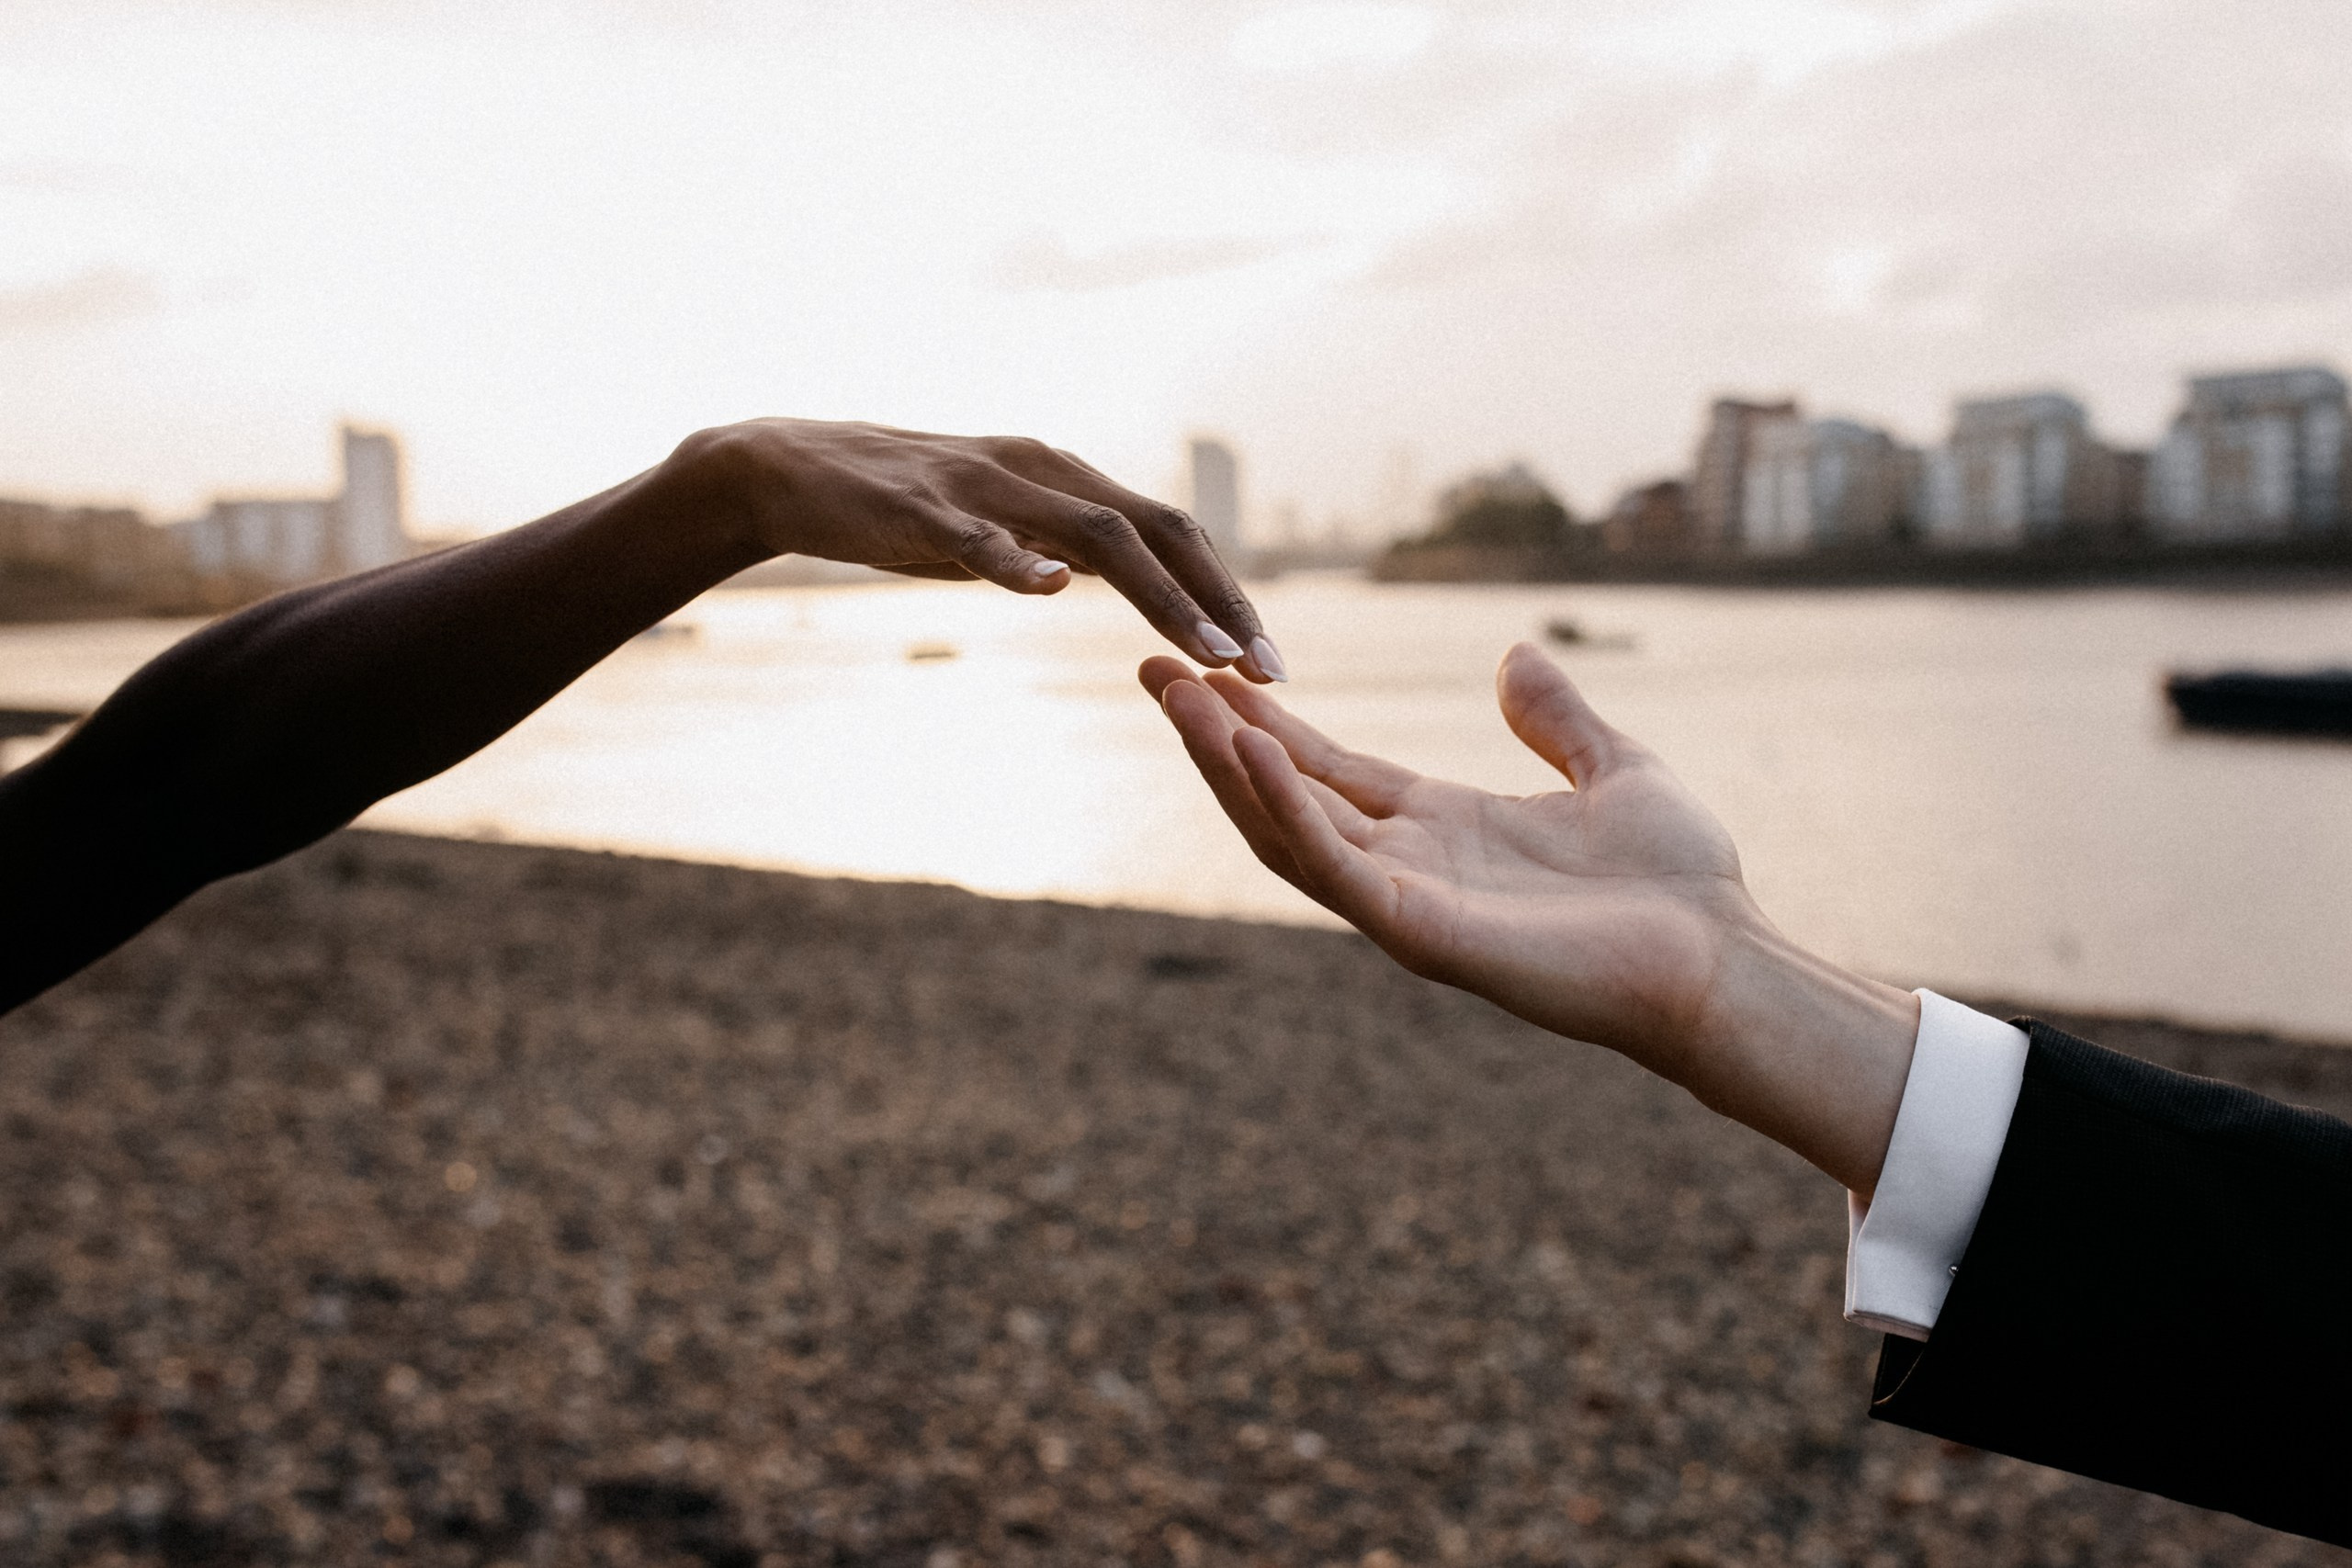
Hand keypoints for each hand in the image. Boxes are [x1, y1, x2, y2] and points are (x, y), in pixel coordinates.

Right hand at [680, 419, 1283, 679]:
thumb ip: (1069, 547)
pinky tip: (1052, 590)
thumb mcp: (1006, 529)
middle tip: (1268, 670)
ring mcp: (985, 487)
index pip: (1171, 532)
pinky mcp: (922, 509)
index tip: (1269, 662)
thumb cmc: (907, 511)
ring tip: (1208, 652)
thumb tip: (1138, 580)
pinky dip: (1019, 562)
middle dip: (1220, 602)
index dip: (1227, 592)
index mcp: (1065, 479)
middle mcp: (1041, 471)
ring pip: (1094, 534)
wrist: (794, 471)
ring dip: (1161, 596)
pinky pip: (980, 537)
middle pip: (1156, 530)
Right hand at [1141, 643, 1917, 1194]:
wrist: (1722, 961)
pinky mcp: (1423, 933)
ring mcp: (1408, 903)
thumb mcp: (1614, 768)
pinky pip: (1336, 866)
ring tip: (1179, 698)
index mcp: (1442, 826)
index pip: (1327, 766)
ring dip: (1229, 766)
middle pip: (1283, 793)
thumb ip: (1555, 719)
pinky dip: (1287, 807)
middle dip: (1215, 735)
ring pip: (1288, 831)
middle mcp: (1409, 865)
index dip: (1264, 719)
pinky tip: (1251, 751)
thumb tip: (1516, 654)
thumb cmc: (1680, 883)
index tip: (1205, 666)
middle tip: (1150, 668)